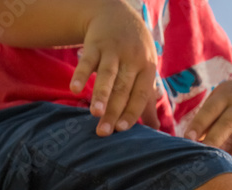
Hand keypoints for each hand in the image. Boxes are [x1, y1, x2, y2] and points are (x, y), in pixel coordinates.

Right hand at [70, 0, 160, 136]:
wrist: (118, 14)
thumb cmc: (134, 52)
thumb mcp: (145, 71)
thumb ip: (147, 101)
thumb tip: (157, 131)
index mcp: (147, 69)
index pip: (139, 95)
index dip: (131, 113)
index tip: (122, 130)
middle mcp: (132, 59)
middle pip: (122, 90)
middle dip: (113, 112)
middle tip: (104, 132)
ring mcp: (113, 50)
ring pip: (107, 75)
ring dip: (100, 94)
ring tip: (94, 113)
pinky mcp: (95, 43)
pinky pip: (87, 61)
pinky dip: (81, 74)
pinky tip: (75, 89)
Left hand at [185, 78, 231, 182]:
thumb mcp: (220, 98)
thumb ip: (207, 118)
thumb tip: (191, 143)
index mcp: (227, 97)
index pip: (210, 110)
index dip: (199, 124)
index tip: (188, 139)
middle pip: (229, 124)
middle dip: (216, 139)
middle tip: (204, 155)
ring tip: (227, 173)